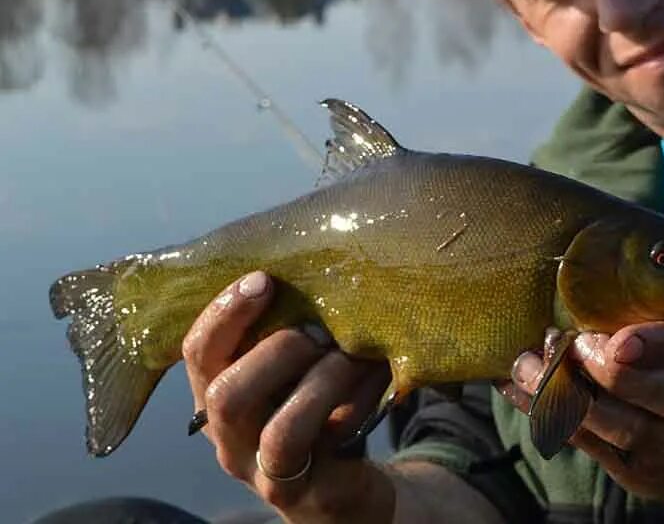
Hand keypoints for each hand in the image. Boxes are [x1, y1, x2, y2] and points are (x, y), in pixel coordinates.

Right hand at [182, 271, 395, 522]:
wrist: (343, 487)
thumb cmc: (314, 406)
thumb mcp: (292, 367)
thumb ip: (285, 327)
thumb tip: (314, 262)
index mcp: (216, 396)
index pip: (197, 353)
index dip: (225, 313)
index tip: (263, 278)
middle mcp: (228, 439)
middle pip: (225, 396)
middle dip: (276, 351)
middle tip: (316, 332)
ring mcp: (264, 473)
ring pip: (280, 432)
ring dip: (322, 382)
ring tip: (348, 356)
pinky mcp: (307, 494)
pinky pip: (328, 448)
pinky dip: (354, 403)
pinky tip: (374, 378)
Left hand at [498, 312, 663, 517]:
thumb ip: (652, 310)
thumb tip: (579, 279)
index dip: (651, 344)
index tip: (614, 341)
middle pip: (648, 388)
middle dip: (596, 366)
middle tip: (559, 340)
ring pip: (608, 420)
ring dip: (556, 389)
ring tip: (524, 363)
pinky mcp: (636, 471)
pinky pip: (584, 441)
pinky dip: (545, 412)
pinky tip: (517, 388)